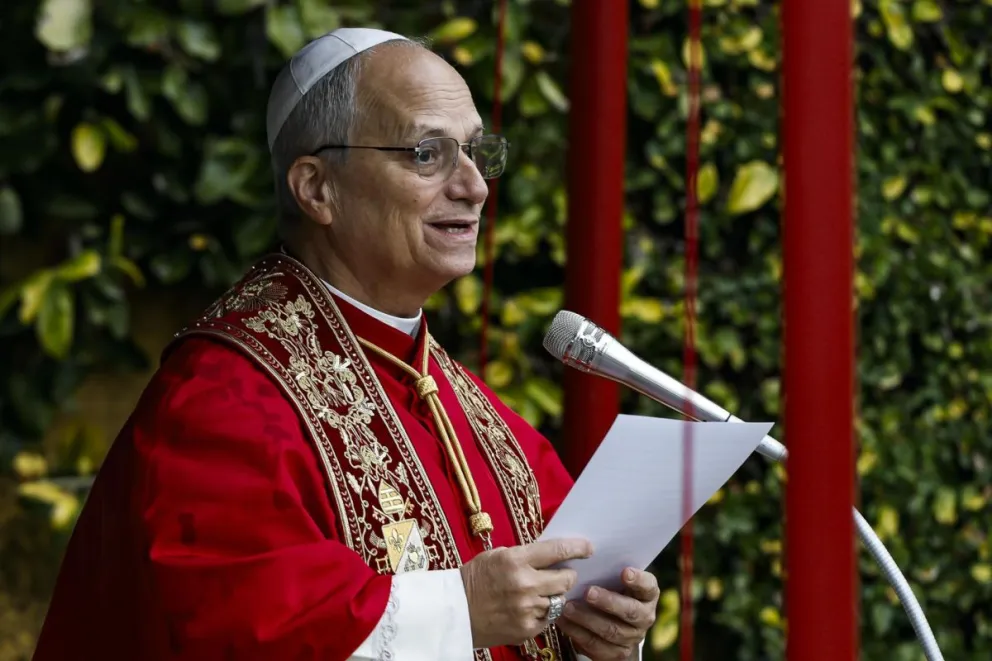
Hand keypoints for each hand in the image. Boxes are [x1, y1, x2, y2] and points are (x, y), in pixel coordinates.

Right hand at [460, 538, 593, 648]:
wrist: (454, 611)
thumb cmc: (475, 579)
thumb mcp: (498, 555)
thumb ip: (525, 555)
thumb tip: (553, 553)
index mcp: (516, 560)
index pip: (557, 551)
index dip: (577, 548)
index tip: (588, 548)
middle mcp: (525, 584)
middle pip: (566, 578)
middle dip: (567, 575)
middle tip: (561, 574)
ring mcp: (527, 609)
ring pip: (559, 599)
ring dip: (553, 595)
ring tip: (537, 593)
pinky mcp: (527, 628)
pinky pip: (549, 618)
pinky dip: (543, 612)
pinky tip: (528, 608)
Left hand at [556, 567, 658, 660]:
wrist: (613, 620)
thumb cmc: (610, 588)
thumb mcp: (613, 577)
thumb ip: (607, 568)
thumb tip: (582, 548)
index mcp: (647, 594)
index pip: (648, 586)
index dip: (638, 580)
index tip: (624, 571)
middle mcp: (644, 616)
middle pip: (630, 611)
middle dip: (608, 602)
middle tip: (588, 592)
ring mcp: (632, 637)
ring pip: (611, 630)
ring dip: (587, 619)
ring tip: (568, 607)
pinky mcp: (616, 653)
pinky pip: (596, 646)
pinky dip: (577, 633)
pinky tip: (563, 621)